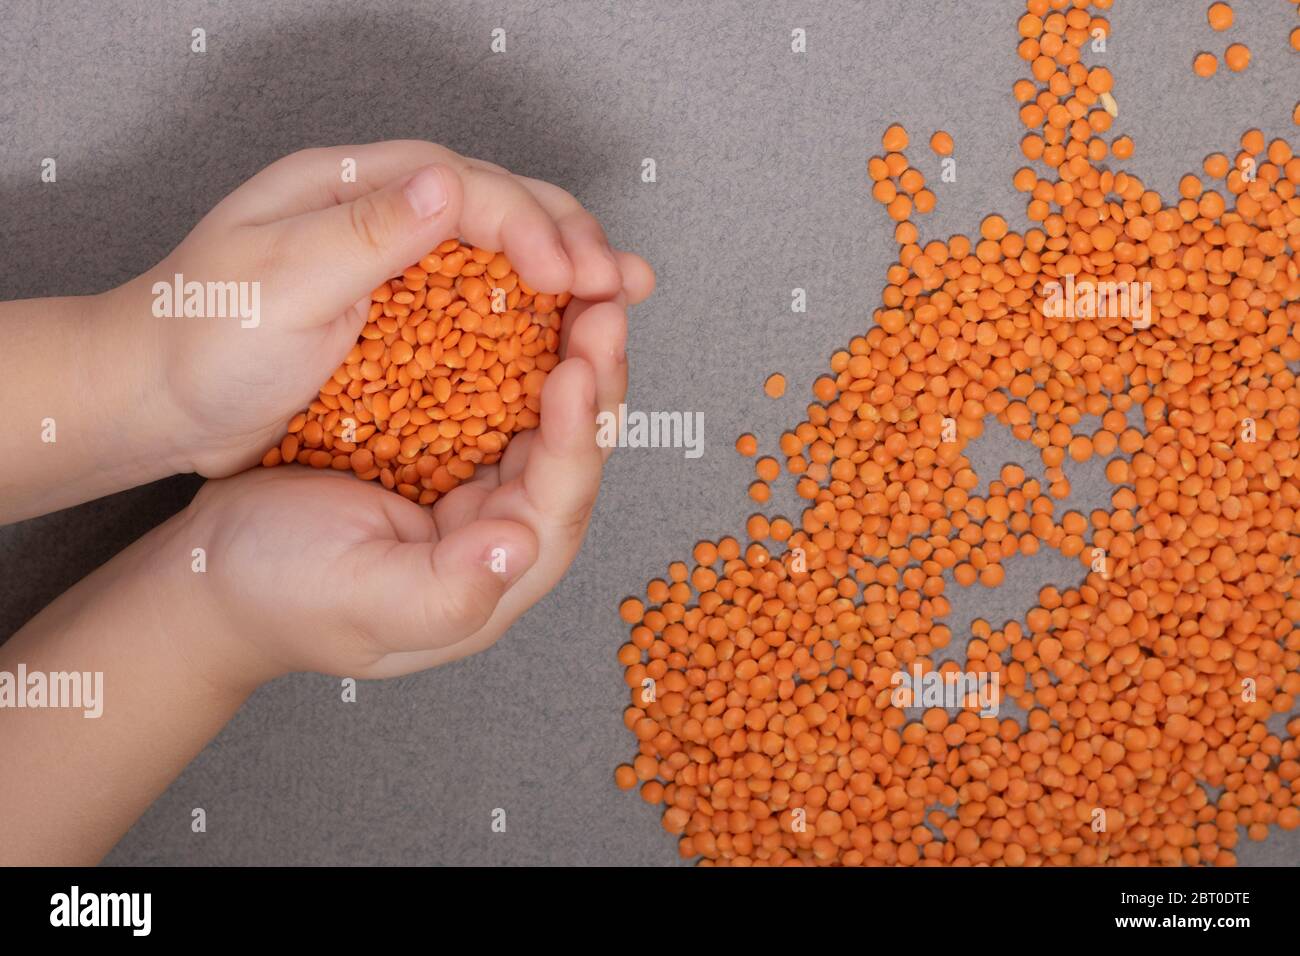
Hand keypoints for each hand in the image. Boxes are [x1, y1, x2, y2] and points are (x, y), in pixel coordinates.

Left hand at [105, 140, 650, 477]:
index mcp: (349, 186)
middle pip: (499, 205)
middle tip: (625, 284)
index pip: (465, 186)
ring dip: (567, 271)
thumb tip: (446, 183)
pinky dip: (531, 317)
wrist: (150, 399)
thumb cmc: (196, 339)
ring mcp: (391, 264)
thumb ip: (363, 231)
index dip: (529, 227)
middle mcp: (380, 213)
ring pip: (499, 253)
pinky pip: (478, 305)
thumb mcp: (275, 281)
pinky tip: (567, 333)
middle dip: (571, 239)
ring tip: (623, 296)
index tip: (571, 279)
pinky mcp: (397, 315)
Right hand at [177, 287, 648, 683]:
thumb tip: (520, 549)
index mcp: (496, 570)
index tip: (576, 368)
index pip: (559, 498)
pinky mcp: (443, 441)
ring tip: (582, 282)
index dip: (577, 434)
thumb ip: (446, 590)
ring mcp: (475, 479)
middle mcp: (501, 522)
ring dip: (564, 345)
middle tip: (605, 298)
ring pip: (542, 407)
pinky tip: (522, 289)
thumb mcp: (361, 599)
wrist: (215, 571)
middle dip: (592, 372)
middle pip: (570, 444)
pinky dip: (512, 338)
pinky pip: (494, 385)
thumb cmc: (281, 596)